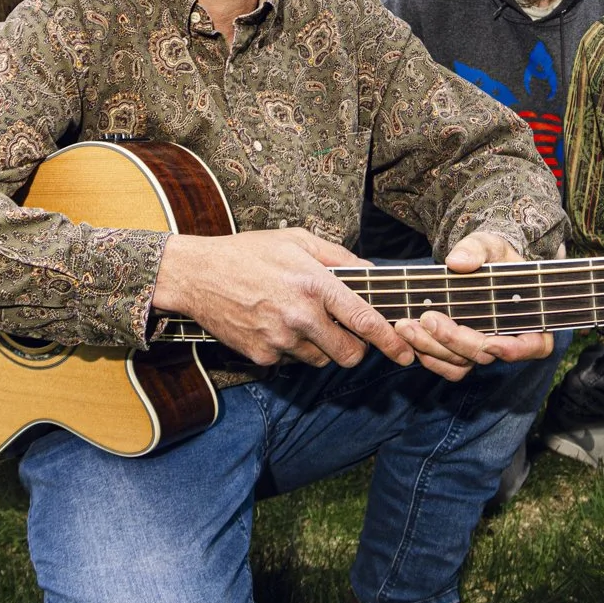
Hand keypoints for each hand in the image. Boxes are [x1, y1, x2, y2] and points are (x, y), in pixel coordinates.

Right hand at [152, 227, 415, 370]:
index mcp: (315, 284)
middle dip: (355, 349)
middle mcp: (301, 316)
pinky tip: (274, 324)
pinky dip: (291, 348)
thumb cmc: (250, 252)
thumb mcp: (298, 241)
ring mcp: (280, 340)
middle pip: (349, 354)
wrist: (197, 275)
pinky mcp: (261, 356)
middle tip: (345, 333)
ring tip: (298, 319)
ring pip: (320, 360)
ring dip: (321, 347)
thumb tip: (372, 272)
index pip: (364, 321)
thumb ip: (340, 257)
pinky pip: (291, 361)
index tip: (406, 353)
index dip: (390, 342)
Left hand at [391, 232, 554, 381]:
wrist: (477, 264)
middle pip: (485, 355)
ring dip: (433, 349)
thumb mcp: (489, 244)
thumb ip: (476, 249)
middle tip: (427, 318)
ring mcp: (482, 349)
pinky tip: (410, 336)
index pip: (534, 346)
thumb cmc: (493, 255)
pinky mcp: (461, 352)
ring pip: (461, 364)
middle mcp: (507, 340)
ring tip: (406, 326)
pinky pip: (447, 365)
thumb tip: (456, 262)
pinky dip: (428, 355)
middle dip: (455, 340)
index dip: (513, 349)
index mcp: (530, 317)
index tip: (491, 342)